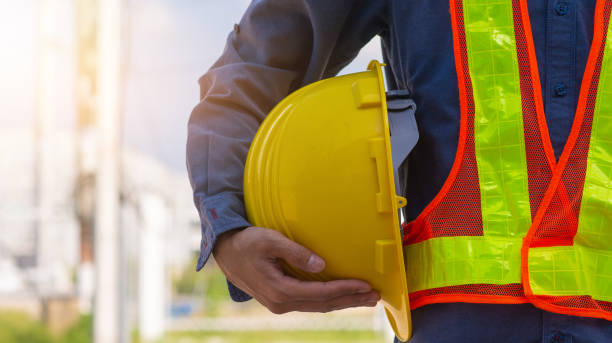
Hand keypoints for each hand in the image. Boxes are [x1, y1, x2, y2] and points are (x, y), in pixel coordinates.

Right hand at [212, 226, 379, 313]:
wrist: (225, 253)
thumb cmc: (246, 243)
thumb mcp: (269, 240)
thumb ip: (295, 252)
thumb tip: (320, 265)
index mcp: (280, 290)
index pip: (321, 293)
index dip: (345, 289)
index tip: (366, 285)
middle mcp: (282, 302)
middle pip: (324, 304)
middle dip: (351, 299)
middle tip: (376, 295)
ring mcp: (281, 304)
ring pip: (319, 306)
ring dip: (344, 301)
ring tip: (366, 297)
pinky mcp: (282, 299)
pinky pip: (311, 302)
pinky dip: (330, 299)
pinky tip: (343, 295)